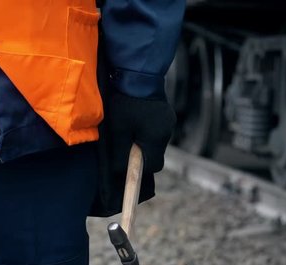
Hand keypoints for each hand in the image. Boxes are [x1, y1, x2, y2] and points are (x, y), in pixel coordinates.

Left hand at [89, 89, 176, 216]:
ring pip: (154, 142)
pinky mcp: (164, 112)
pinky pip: (155, 129)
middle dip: (140, 157)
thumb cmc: (126, 102)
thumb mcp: (118, 130)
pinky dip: (145, 131)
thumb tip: (120, 173)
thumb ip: (119, 153)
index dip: (138, 171)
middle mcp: (166, 131)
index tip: (126, 170)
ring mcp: (167, 121)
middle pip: (154, 156)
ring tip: (127, 132)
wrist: (138, 71)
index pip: (151, 167)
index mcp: (156, 139)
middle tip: (124, 149)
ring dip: (142, 142)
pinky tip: (134, 121)